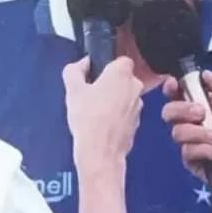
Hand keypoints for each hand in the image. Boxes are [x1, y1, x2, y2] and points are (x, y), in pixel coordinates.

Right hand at [63, 57, 142, 178]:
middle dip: (110, 85)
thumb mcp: (72, 90)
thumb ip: (75, 70)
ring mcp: (139, 106)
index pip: (120, 60)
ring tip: (95, 113)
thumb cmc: (87, 118)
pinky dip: (118, 117)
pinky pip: (126, 114)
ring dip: (114, 102)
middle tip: (92, 96)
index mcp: (122, 73)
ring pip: (125, 97)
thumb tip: (82, 64)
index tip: (94, 77)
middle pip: (123, 79)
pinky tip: (103, 125)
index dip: (106, 67)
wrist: (100, 152)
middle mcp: (135, 87)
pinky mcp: (138, 123)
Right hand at [161, 70, 211, 194]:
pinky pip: (187, 152)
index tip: (173, 85)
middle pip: (169, 111)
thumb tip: (204, 73)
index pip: (177, 93)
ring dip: (200, 134)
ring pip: (177, 133)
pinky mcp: (192, 161)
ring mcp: (191, 142)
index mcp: (203, 104)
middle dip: (183, 110)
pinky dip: (205, 150)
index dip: (171, 88)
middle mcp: (193, 122)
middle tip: (201, 113)